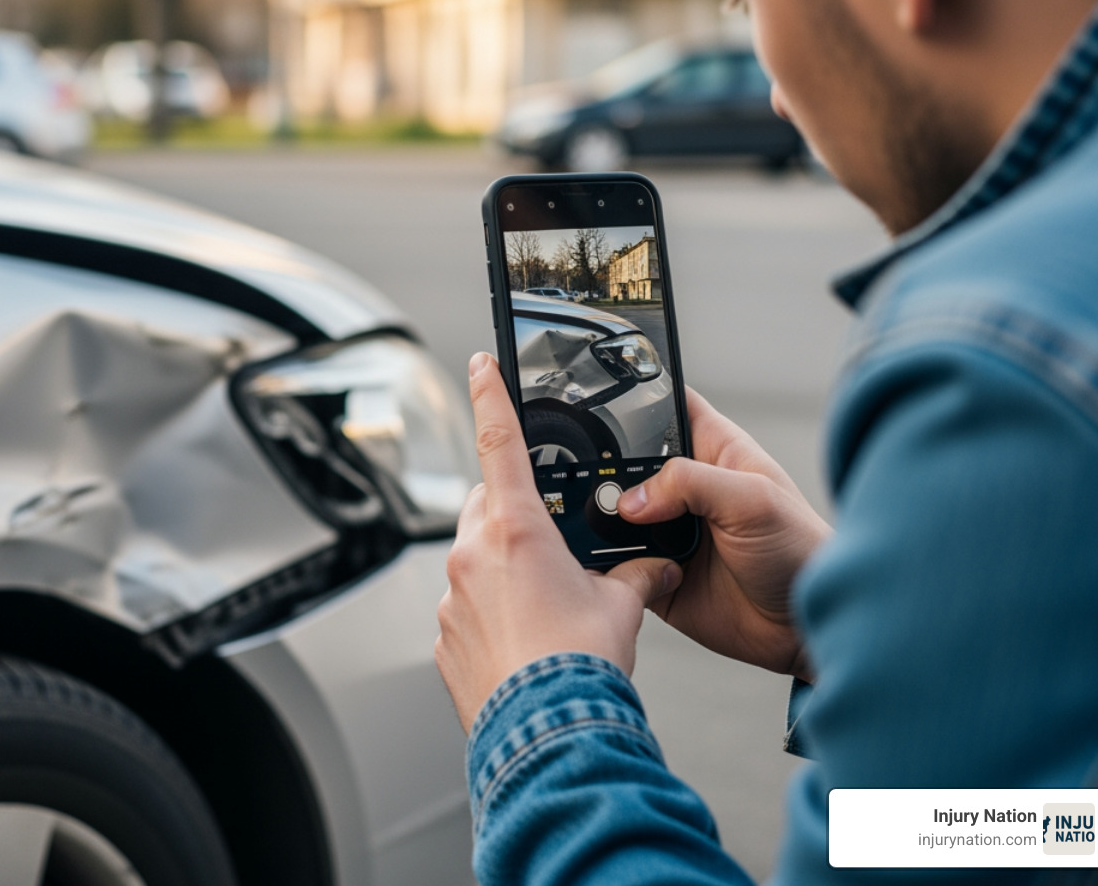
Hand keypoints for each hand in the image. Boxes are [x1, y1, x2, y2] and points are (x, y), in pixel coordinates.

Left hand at [435, 353, 681, 733]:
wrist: (548, 734)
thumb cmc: (581, 667)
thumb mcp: (622, 607)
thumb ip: (635, 575)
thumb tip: (654, 566)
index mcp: (516, 529)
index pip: (498, 441)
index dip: (490, 394)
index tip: (480, 364)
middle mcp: (473, 555)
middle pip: (488, 507)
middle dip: (516, 513)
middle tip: (552, 544)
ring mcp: (450, 598)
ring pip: (475, 559)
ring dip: (503, 569)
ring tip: (546, 607)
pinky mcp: (443, 637)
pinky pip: (465, 607)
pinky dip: (491, 613)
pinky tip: (525, 640)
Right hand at [618, 388, 830, 680]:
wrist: (802, 628)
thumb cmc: (802, 553)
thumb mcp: (754, 501)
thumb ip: (690, 483)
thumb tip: (633, 498)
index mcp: (712, 451)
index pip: (667, 407)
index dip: (637, 399)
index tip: (600, 404)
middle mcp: (684, 488)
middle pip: (626, 461)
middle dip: (605, 468)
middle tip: (595, 484)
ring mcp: (666, 530)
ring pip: (612, 513)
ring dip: (600, 519)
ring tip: (598, 524)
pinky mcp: (654, 570)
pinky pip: (614, 562)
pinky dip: (602, 562)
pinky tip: (603, 560)